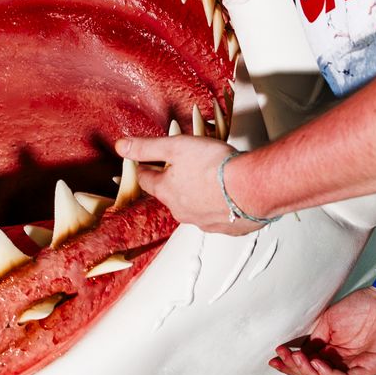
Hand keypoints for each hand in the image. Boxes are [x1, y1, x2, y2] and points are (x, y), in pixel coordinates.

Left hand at [115, 134, 260, 234]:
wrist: (254, 187)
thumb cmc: (217, 167)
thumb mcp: (175, 147)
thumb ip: (147, 147)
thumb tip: (121, 147)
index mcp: (168, 192)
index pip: (146, 180)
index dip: (143, 168)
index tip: (140, 166)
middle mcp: (183, 212)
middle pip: (170, 195)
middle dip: (173, 182)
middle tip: (181, 168)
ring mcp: (205, 222)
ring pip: (195, 207)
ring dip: (198, 195)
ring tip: (209, 179)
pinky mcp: (228, 228)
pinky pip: (219, 216)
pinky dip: (220, 206)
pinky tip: (229, 194)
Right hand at [271, 287, 375, 374]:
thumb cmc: (363, 307)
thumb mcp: (328, 322)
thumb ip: (313, 339)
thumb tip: (293, 350)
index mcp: (333, 354)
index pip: (309, 365)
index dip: (291, 365)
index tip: (274, 359)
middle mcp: (343, 364)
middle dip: (296, 370)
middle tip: (282, 358)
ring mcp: (357, 368)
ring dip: (309, 373)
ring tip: (297, 359)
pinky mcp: (370, 369)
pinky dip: (329, 374)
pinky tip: (317, 363)